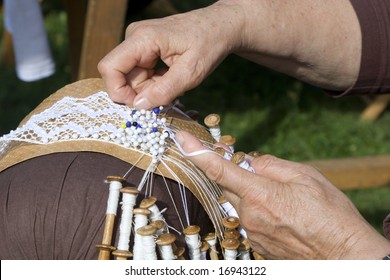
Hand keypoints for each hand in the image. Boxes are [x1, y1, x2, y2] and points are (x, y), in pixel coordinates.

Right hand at [98, 1, 243, 107]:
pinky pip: (140, 72)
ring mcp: (139, 42)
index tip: (140, 105)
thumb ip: (164, 91)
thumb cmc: (209, 44)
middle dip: (141, 92)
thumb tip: (139, 106)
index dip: (118, 91)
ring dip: (150, 88)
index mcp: (143, 38)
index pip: (110, 67)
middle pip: (121, 75)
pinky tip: (171, 78)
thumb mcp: (191, 73)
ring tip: (174, 84)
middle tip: (167, 95)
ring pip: (132, 77)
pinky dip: (154, 82)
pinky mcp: (145, 48)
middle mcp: (135, 37)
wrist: (220, 26)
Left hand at [175, 131, 389, 258]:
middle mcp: (249, 215)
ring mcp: (252, 232)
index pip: (218, 169)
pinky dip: (257, 209)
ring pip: (238, 203)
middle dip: (235, 174)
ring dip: (250, 193)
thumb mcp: (305, 176)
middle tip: (255, 170)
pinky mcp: (257, 243)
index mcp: (259, 194)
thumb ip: (271, 165)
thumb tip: (250, 160)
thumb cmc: (330, 214)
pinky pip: (248, 219)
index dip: (196, 152)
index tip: (181, 140)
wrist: (344, 255)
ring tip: (282, 199)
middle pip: (226, 186)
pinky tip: (281, 213)